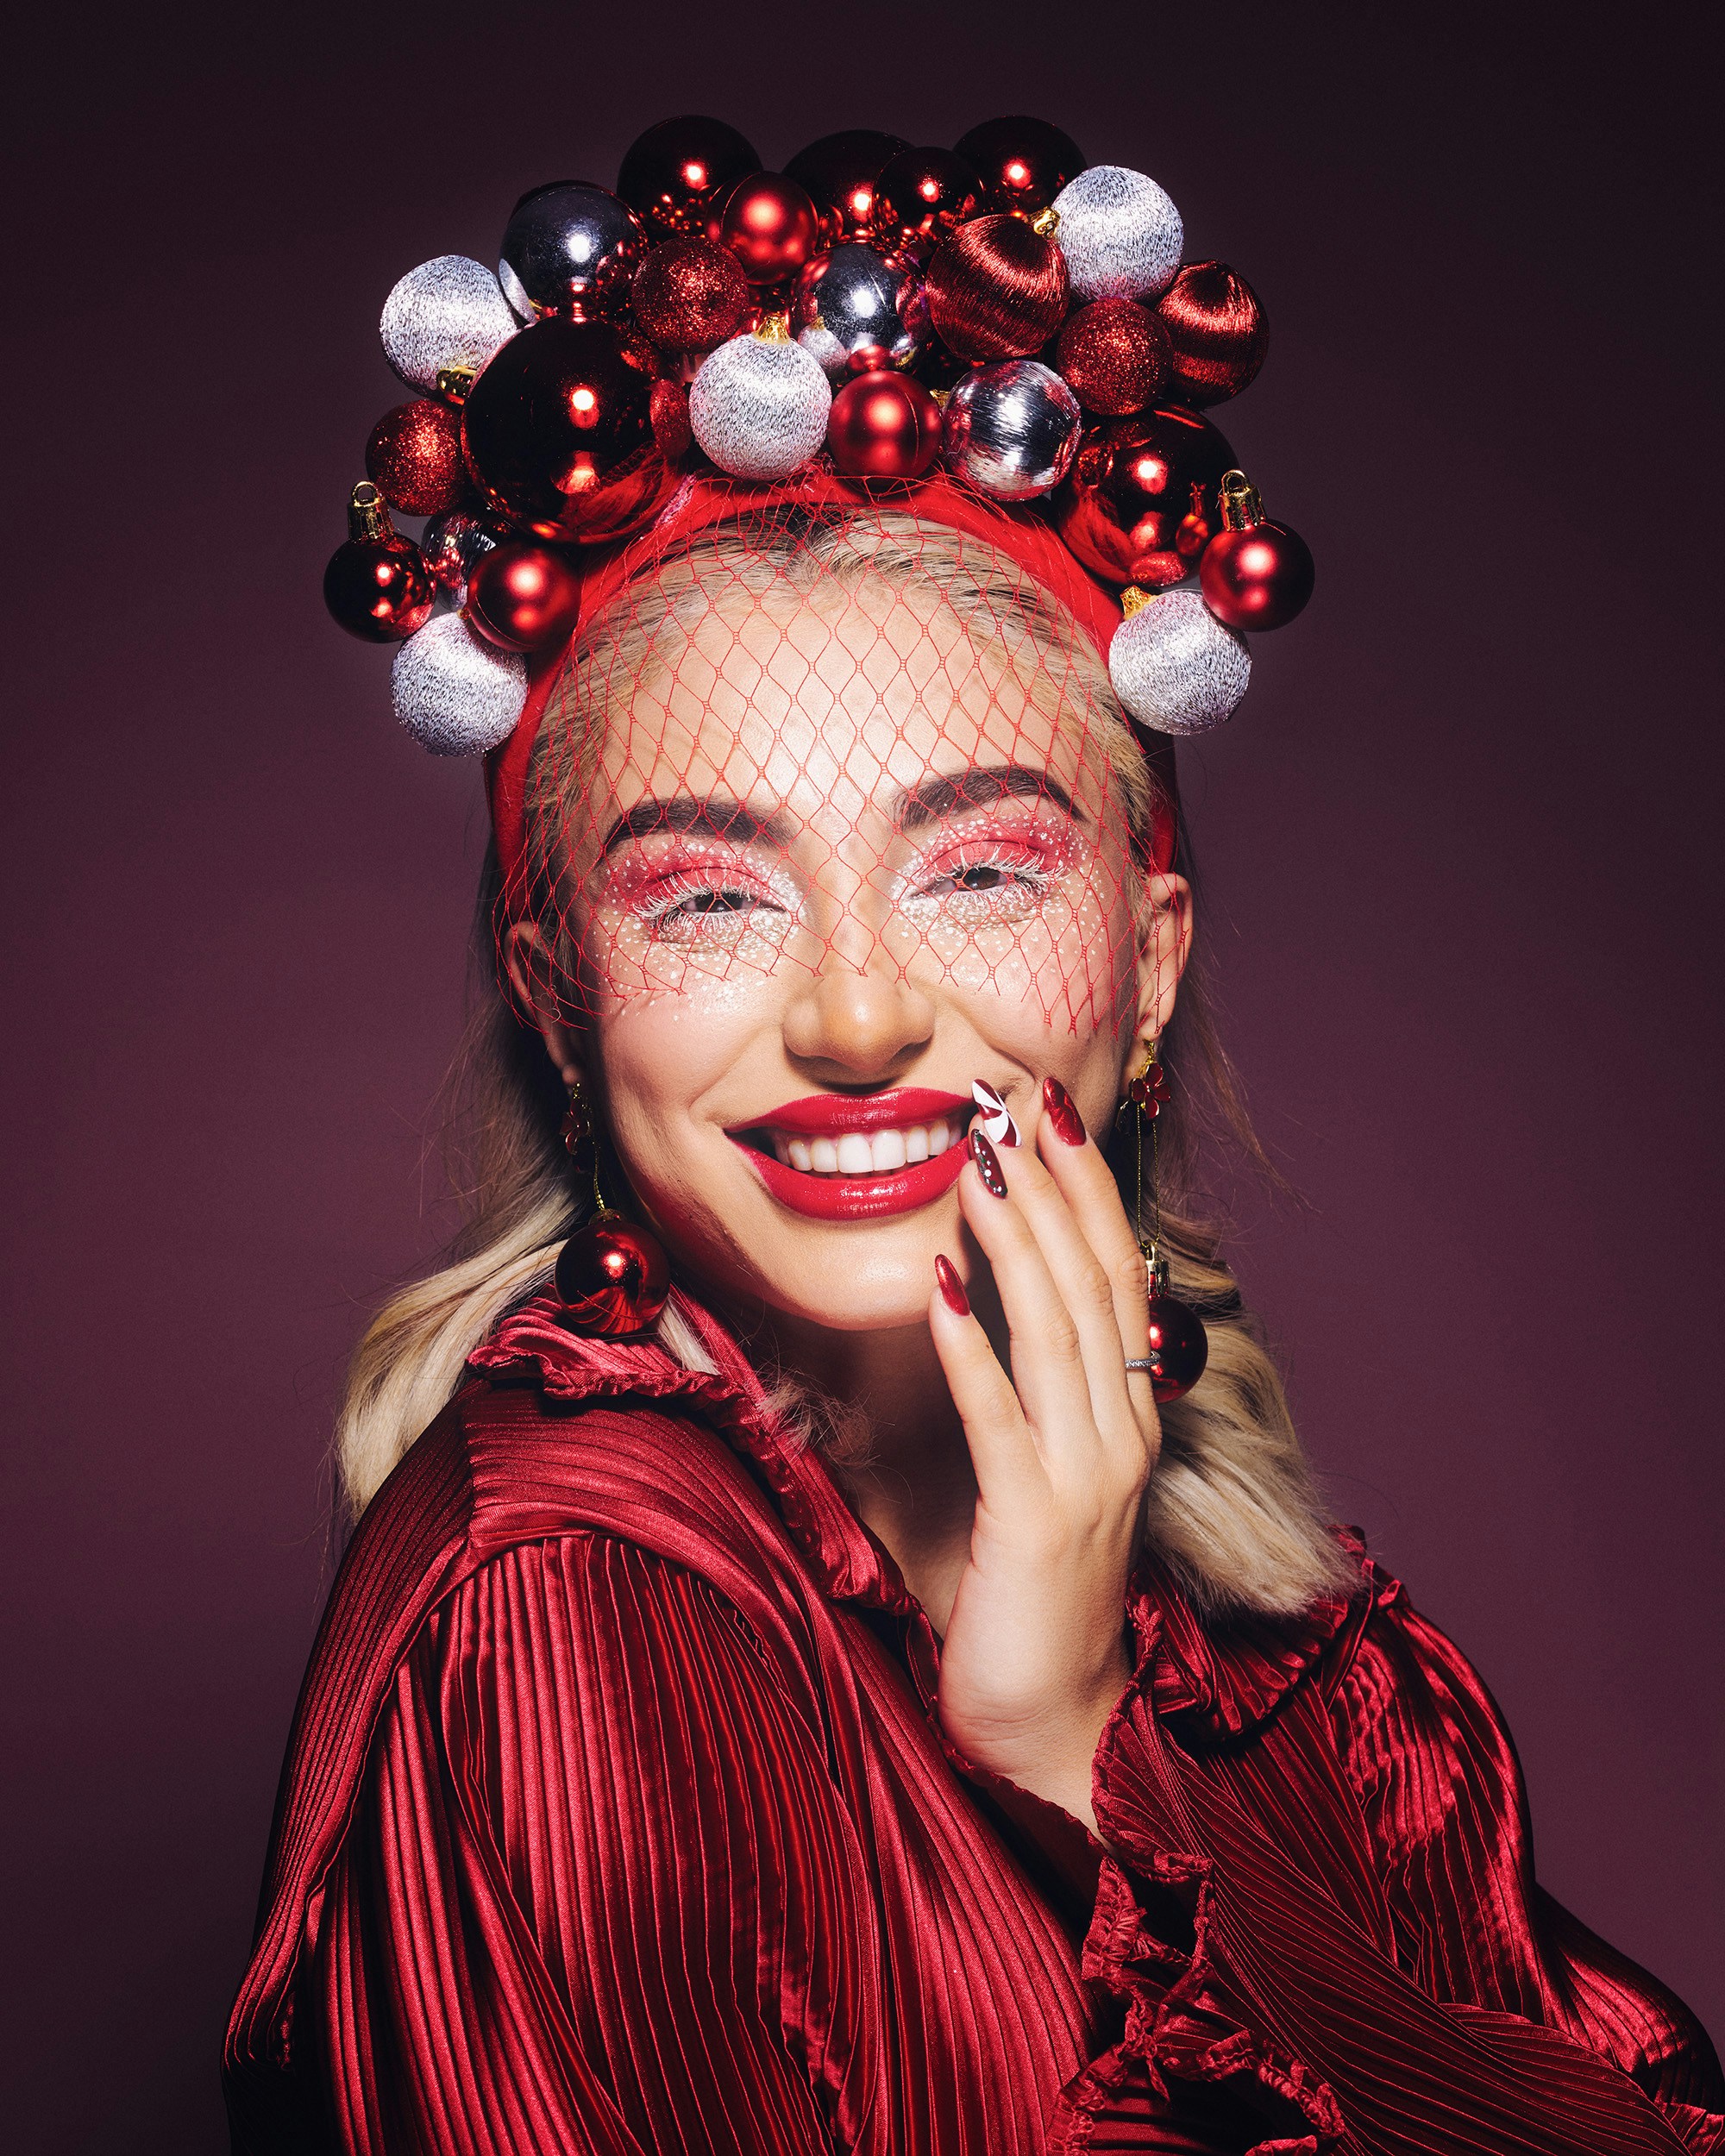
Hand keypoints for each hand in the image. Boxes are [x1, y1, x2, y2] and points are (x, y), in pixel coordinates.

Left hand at [928, 1081, 1157, 1834]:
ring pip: (1057, 1334)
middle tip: (1014, 1104)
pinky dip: (969, 1345)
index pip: (1117, 1280)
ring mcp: (1086, 1480)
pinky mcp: (1033, 1523)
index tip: (1052, 1113)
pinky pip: (1000, 1417)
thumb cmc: (1036, 1600)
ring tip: (981, 1164)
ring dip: (1018, 1242)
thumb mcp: (1048, 1479)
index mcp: (1128, 1421)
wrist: (1056, 1729)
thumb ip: (1040, 1396)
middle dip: (1055, 1190)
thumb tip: (997, 1301)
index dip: (1088, 1193)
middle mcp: (1121, 1437)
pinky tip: (938, 1282)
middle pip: (1094, 1287)